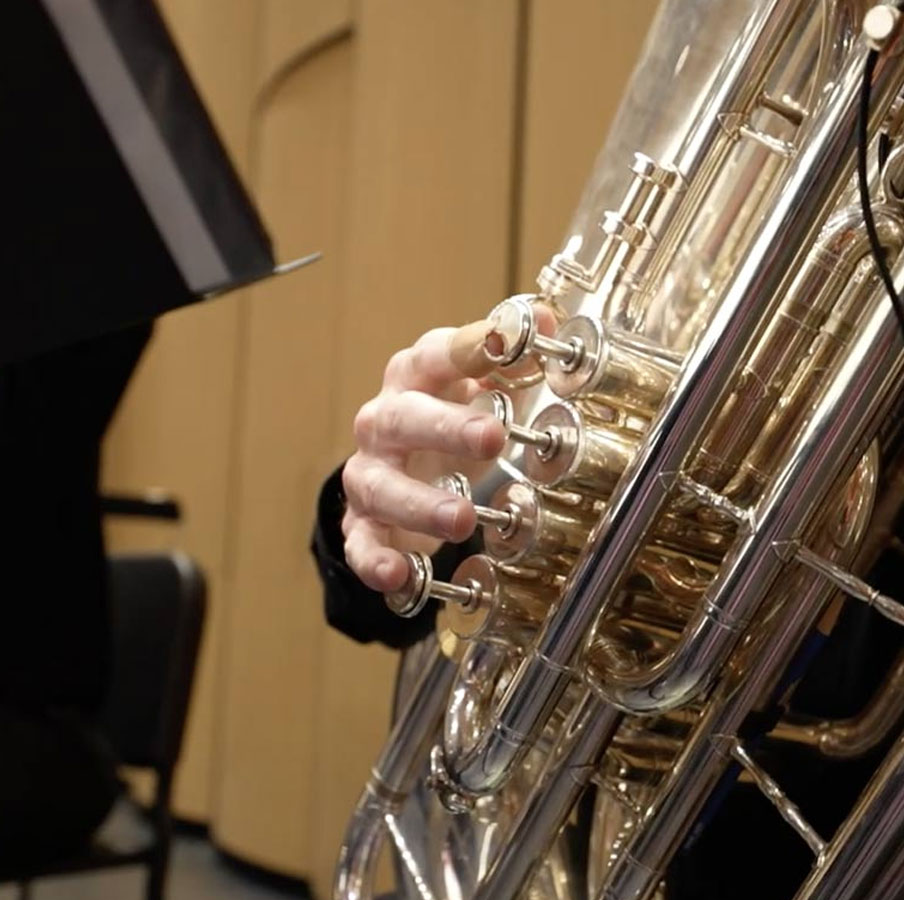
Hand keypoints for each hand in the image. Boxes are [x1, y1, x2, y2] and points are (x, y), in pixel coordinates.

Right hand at [341, 305, 555, 592]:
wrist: (404, 465)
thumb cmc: (450, 416)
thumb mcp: (483, 383)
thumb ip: (512, 355)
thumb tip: (541, 320)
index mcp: (416, 376)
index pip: (437, 355)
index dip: (469, 349)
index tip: (503, 344)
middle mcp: (384, 420)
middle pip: (404, 418)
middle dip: (446, 428)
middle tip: (491, 438)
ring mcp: (370, 472)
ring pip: (380, 485)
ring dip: (420, 503)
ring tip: (463, 519)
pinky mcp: (363, 522)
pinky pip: (361, 542)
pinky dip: (376, 560)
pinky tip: (400, 575)